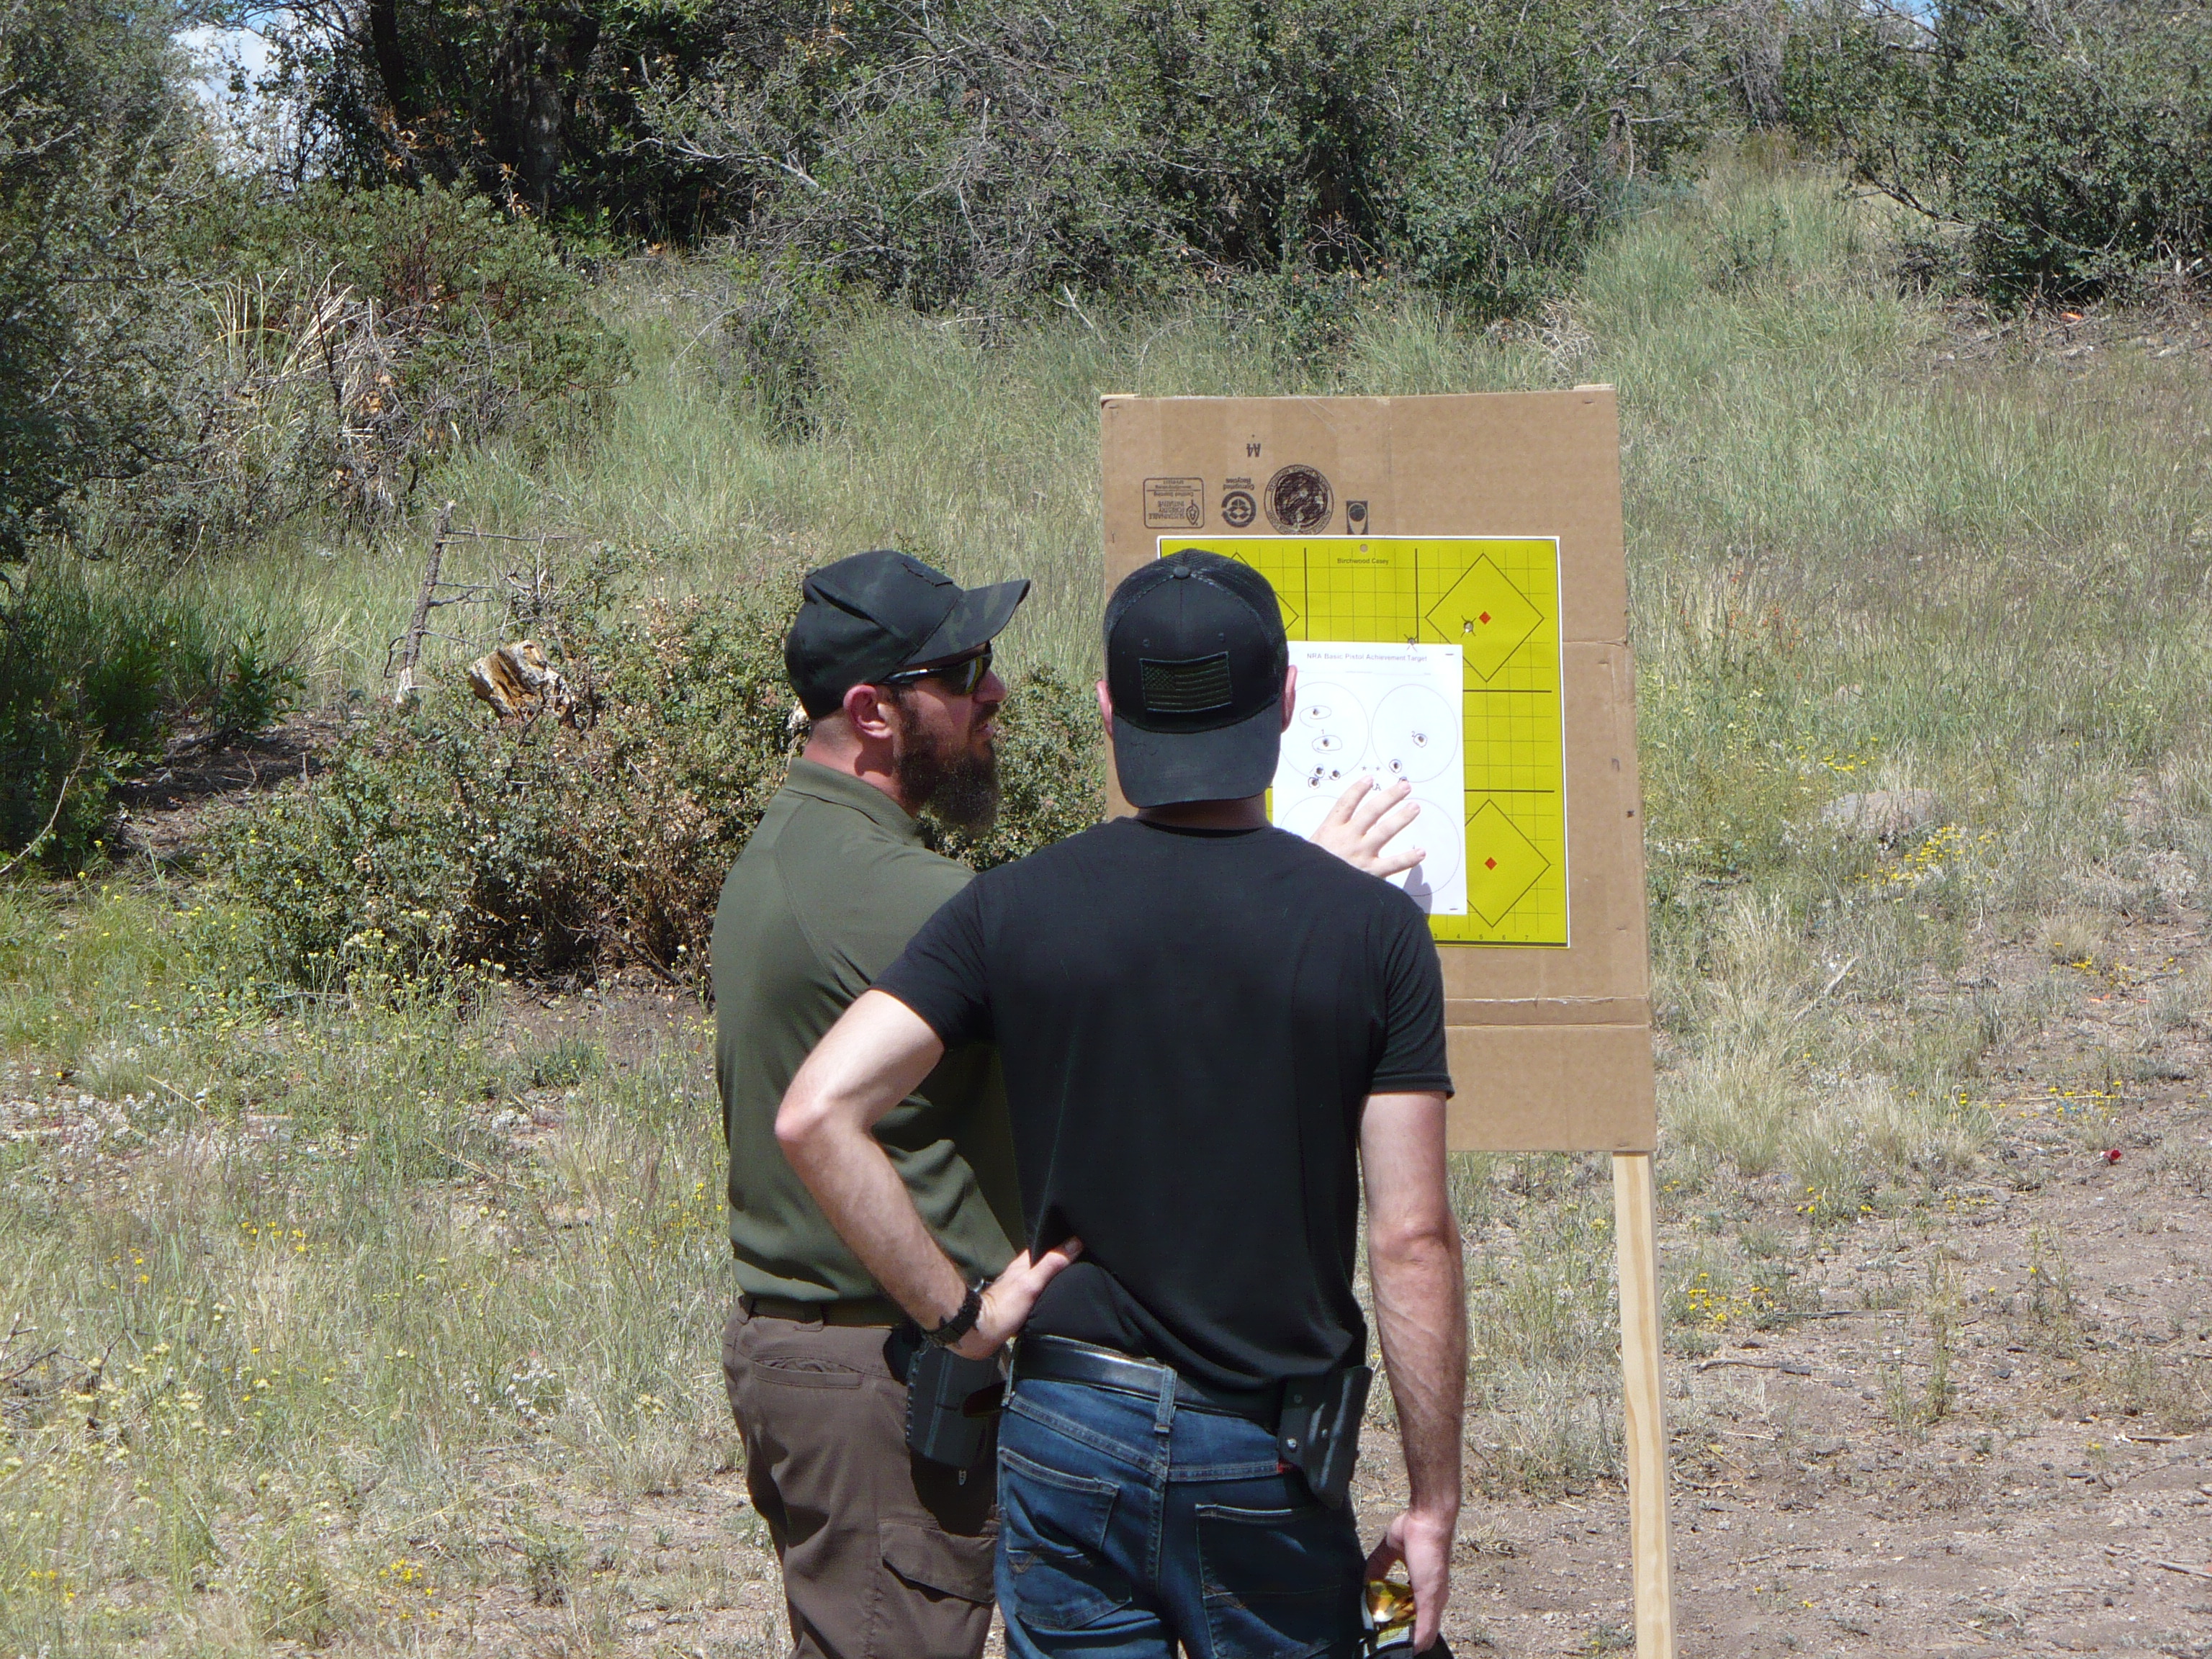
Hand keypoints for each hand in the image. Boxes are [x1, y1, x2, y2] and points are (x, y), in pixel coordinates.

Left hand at [953, 1240, 1082, 1359]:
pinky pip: (1039, 1298)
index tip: (1081, 1243)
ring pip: (1042, 1282)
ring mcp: (1019, 1291)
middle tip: (1083, 1265)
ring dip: (1055, 1282)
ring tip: (1076, 1283)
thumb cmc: (1004, 1306)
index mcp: (1022, 1264)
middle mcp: (1021, 1275)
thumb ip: (1051, 1264)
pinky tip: (1058, 1302)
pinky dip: (1049, 1298)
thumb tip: (1074, 1243)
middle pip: (1045, 1265)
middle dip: (1061, 1265)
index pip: (1045, 1246)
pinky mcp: (1019, 1308)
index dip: (1061, 1244)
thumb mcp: (1031, 1283)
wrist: (981, 1333)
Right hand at [1308, 776, 1422, 877]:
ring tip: (1414, 808)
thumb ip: (1322, 841)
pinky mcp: (1370, 872)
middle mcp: (1348, 838)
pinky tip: (1421, 852)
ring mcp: (1361, 853)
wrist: (1310, 893)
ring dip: (1401, 818)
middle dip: (1389, 797)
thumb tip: (1328, 835)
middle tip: (1404, 787)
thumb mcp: (1308, 850)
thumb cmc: (1308, 872)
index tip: (1369, 779)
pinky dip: (1408, 858)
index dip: (1358, 789)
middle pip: (1372, 811)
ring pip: (1385, 831)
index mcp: (1330, 830)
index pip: (1346, 803)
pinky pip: (1393, 864)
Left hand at [1365, 1505, 1456, 1652]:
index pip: (1418, 1624)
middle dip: (1389, 1617)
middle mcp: (1419, 1585)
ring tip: (1366, 1608)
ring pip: (1389, 1590)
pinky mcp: (1392, 1552)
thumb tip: (1417, 1648)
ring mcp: (1405, 1568)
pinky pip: (1378, 1569)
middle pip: (1402, 1608)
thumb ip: (1425, 1623)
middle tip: (1373, 1626)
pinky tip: (1363, 1586)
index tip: (1390, 1642)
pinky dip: (1370, 1577)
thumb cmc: (1431, 1557)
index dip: (1406, 1634)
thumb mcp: (1430, 1596)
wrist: (1425, 1519)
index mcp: (1431, 1598)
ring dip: (1378, 1599)